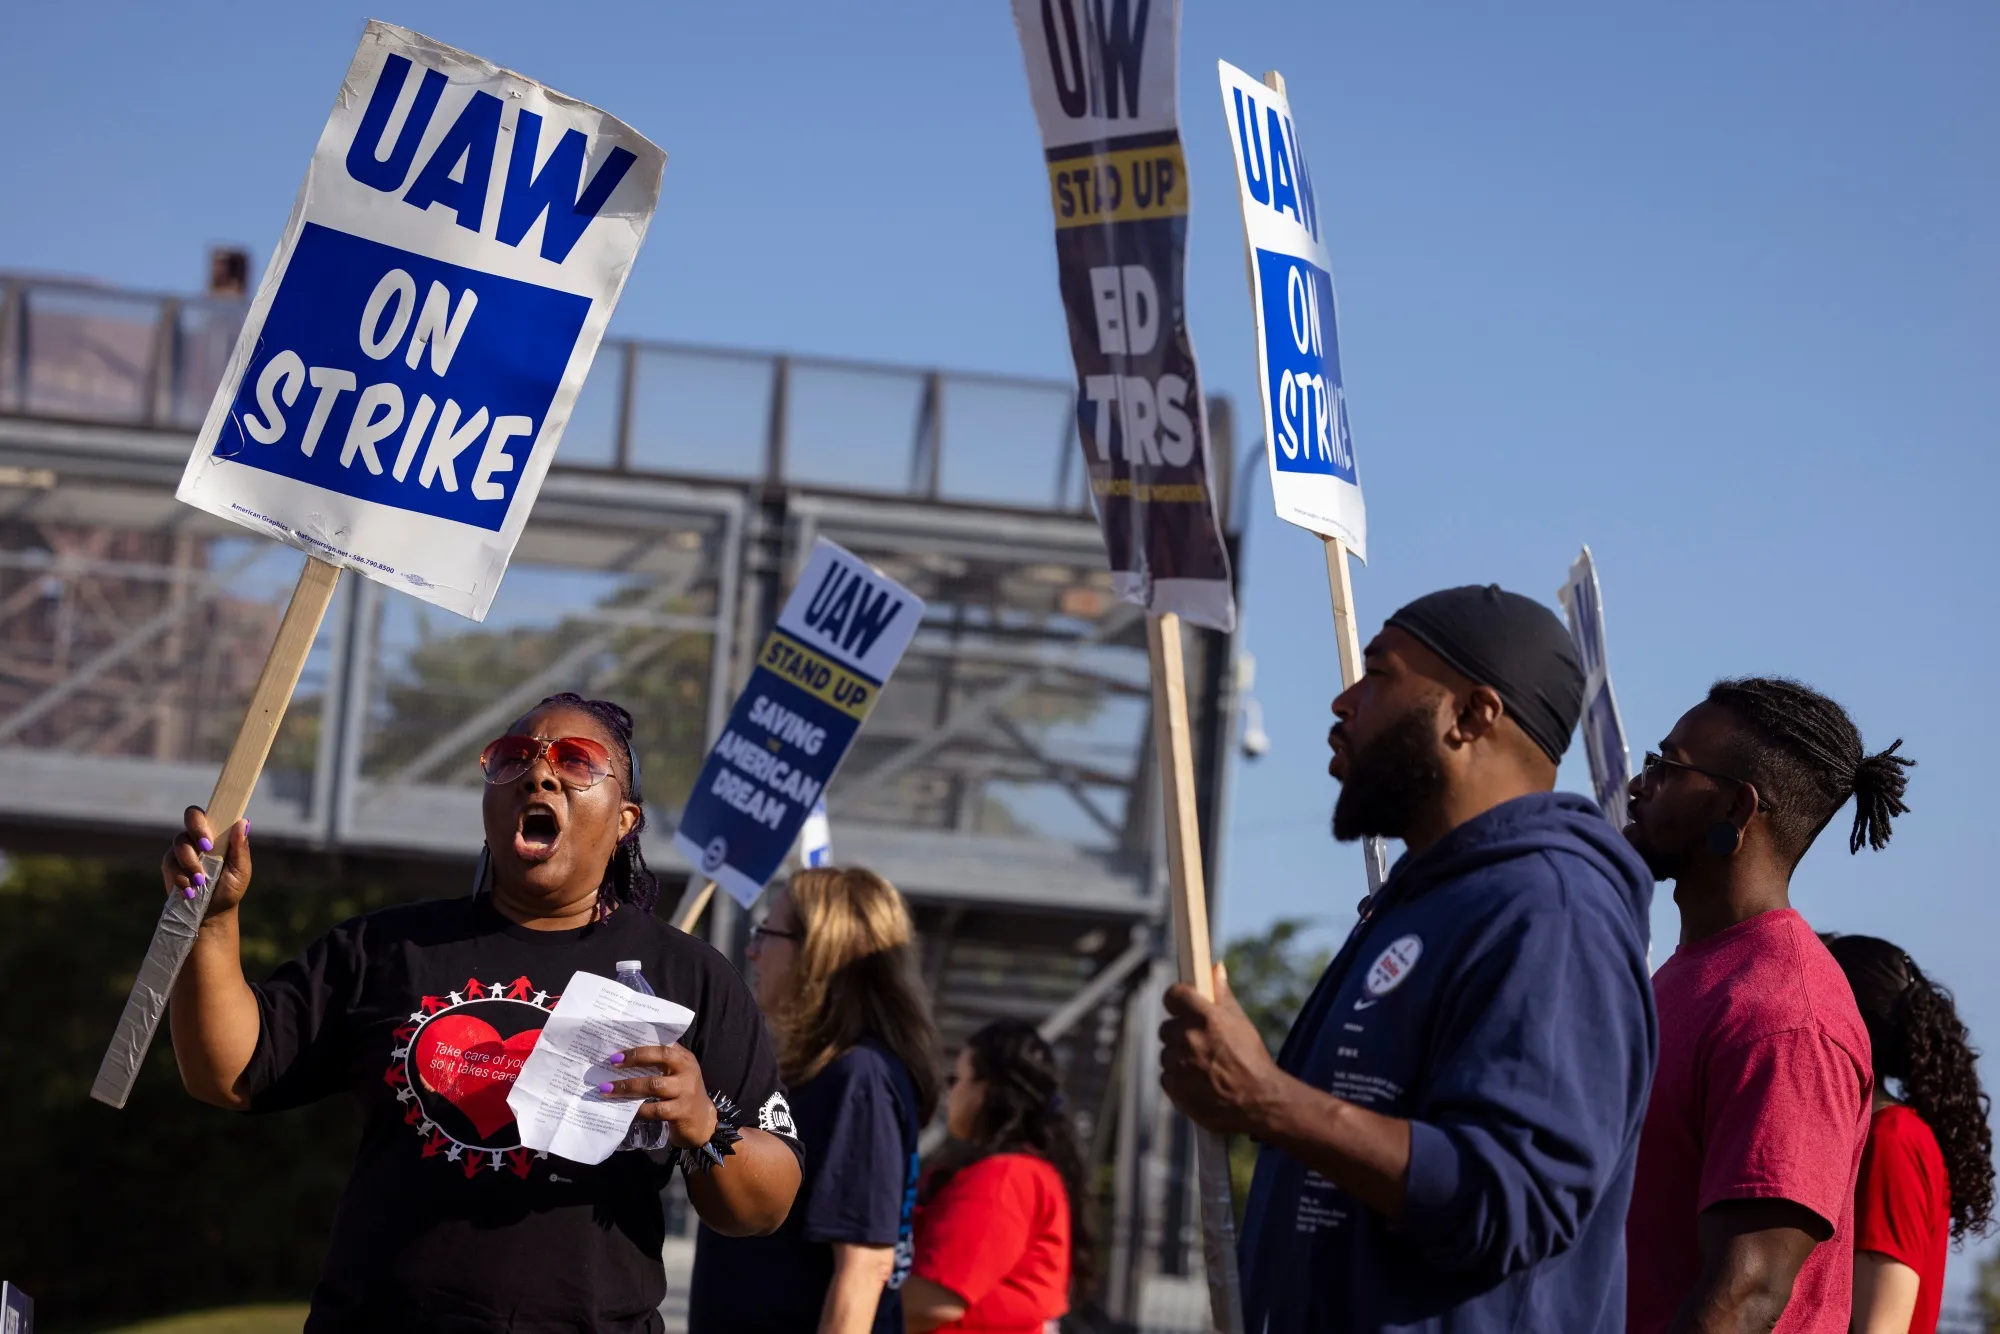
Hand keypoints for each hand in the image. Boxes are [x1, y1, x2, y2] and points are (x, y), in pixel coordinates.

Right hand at [161, 806, 251, 918]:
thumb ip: (240, 848)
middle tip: (206, 851)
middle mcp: (199, 837)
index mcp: (218, 834)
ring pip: (179, 843)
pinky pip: (170, 864)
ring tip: (201, 882)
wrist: (213, 913)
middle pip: (190, 815)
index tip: (210, 841)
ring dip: (191, 863)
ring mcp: (183, 850)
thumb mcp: (240, 870)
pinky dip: (180, 877)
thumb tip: (243, 822)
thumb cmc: (230, 888)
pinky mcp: (170, 865)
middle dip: (196, 832)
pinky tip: (189, 890)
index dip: (207, 819)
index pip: (211, 812)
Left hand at [602, 1044, 719, 1149]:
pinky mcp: (681, 1111)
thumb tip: (624, 1057)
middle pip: (661, 1058)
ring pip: (653, 1085)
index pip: (663, 1045)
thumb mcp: (677, 1074)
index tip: (619, 1051)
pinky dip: (638, 1109)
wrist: (703, 1122)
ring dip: (628, 1087)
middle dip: (635, 1059)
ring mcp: (686, 1091)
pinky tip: (625, 1108)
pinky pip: (655, 1109)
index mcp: (685, 1058)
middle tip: (612, 1063)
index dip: (640, 1047)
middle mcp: (687, 1071)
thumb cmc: (683, 1093)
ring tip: (608, 1089)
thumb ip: (660, 1064)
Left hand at [1159, 963, 1280, 1134]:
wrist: (1259, 1102)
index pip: (1173, 995)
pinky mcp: (1174, 1087)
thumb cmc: (1252, 1059)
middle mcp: (1188, 1037)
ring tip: (1204, 1068)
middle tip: (1201, 1045)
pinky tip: (1198, 1083)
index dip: (1177, 1001)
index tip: (1181, 1007)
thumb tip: (1215, 967)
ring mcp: (1179, 1063)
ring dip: (1179, 1059)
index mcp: (1205, 1017)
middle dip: (1180, 1034)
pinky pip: (1166, 1076)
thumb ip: (1222, 995)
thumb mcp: (1240, 1023)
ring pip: (1166, 1053)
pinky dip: (1178, 1080)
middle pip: (1167, 1027)